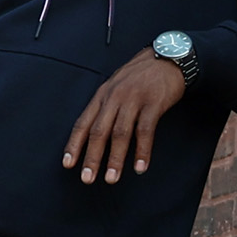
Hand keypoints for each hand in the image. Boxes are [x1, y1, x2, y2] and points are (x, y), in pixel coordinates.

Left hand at [64, 53, 192, 183]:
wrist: (168, 58)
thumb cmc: (141, 76)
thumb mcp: (116, 86)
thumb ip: (105, 107)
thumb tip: (94, 135)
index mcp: (102, 95)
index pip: (83, 123)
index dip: (74, 145)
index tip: (68, 164)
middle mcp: (114, 97)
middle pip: (99, 131)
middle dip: (92, 157)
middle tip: (87, 178)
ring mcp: (134, 99)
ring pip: (120, 133)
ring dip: (115, 159)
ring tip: (112, 178)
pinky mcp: (153, 103)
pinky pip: (145, 131)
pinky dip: (142, 151)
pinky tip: (139, 166)